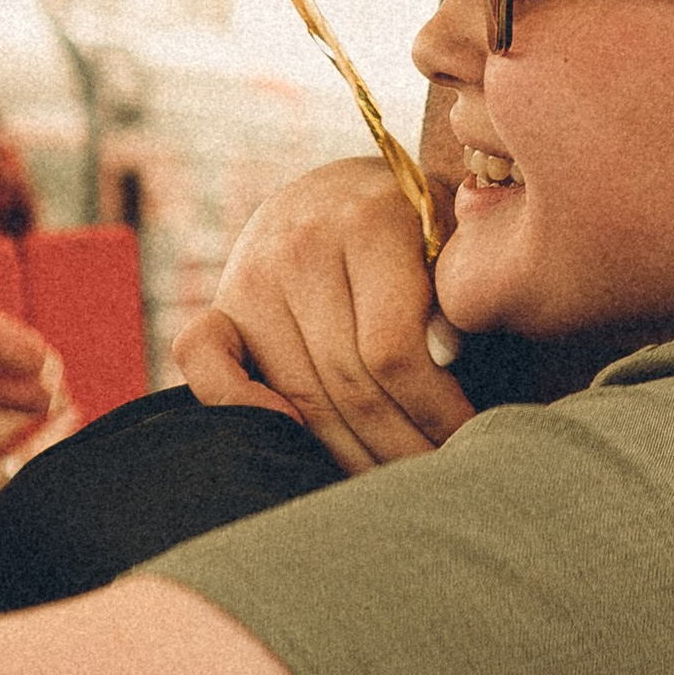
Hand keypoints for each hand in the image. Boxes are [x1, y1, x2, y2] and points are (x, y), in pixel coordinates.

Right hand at [174, 158, 469, 472]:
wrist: (354, 191)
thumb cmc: (426, 231)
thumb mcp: (461, 242)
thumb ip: (460, 294)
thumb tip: (445, 355)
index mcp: (370, 221)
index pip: (396, 351)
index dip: (437, 411)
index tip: (470, 443)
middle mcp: (300, 244)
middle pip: (349, 383)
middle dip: (400, 447)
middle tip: (436, 481)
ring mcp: (250, 274)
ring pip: (299, 397)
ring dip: (349, 454)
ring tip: (394, 483)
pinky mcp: (219, 303)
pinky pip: (203, 363)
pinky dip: (237, 407)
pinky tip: (290, 441)